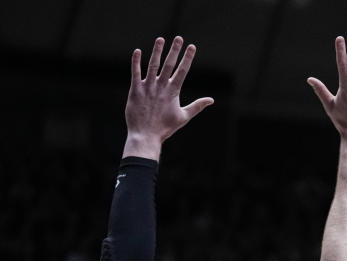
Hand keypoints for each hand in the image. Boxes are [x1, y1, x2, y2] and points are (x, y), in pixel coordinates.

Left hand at [123, 36, 213, 158]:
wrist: (146, 136)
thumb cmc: (165, 128)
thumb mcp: (184, 116)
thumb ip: (197, 106)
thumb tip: (211, 100)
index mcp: (173, 92)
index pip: (182, 71)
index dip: (187, 58)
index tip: (192, 47)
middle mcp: (161, 87)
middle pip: (169, 65)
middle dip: (175, 50)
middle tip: (178, 38)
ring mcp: (147, 87)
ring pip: (152, 65)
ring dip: (157, 51)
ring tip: (160, 39)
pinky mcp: (135, 90)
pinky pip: (135, 73)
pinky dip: (136, 62)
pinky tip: (138, 51)